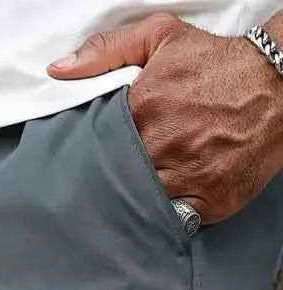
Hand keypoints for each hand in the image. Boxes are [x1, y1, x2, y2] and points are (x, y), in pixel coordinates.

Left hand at [47, 13, 282, 223]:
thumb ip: (106, 51)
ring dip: (135, 205)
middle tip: (104, 188)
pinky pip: (176, 220)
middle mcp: (163, 146)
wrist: (278, 84)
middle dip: (111, 183)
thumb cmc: (216, 63)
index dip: (94, 157)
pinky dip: (166, 218)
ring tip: (129, 200)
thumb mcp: (160, 38)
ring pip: (143, 204)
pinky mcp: (211, 201)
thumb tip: (58, 70)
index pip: (99, 146)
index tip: (87, 163)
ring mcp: (188, 177)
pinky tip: (159, 212)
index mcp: (143, 109)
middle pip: (119, 179)